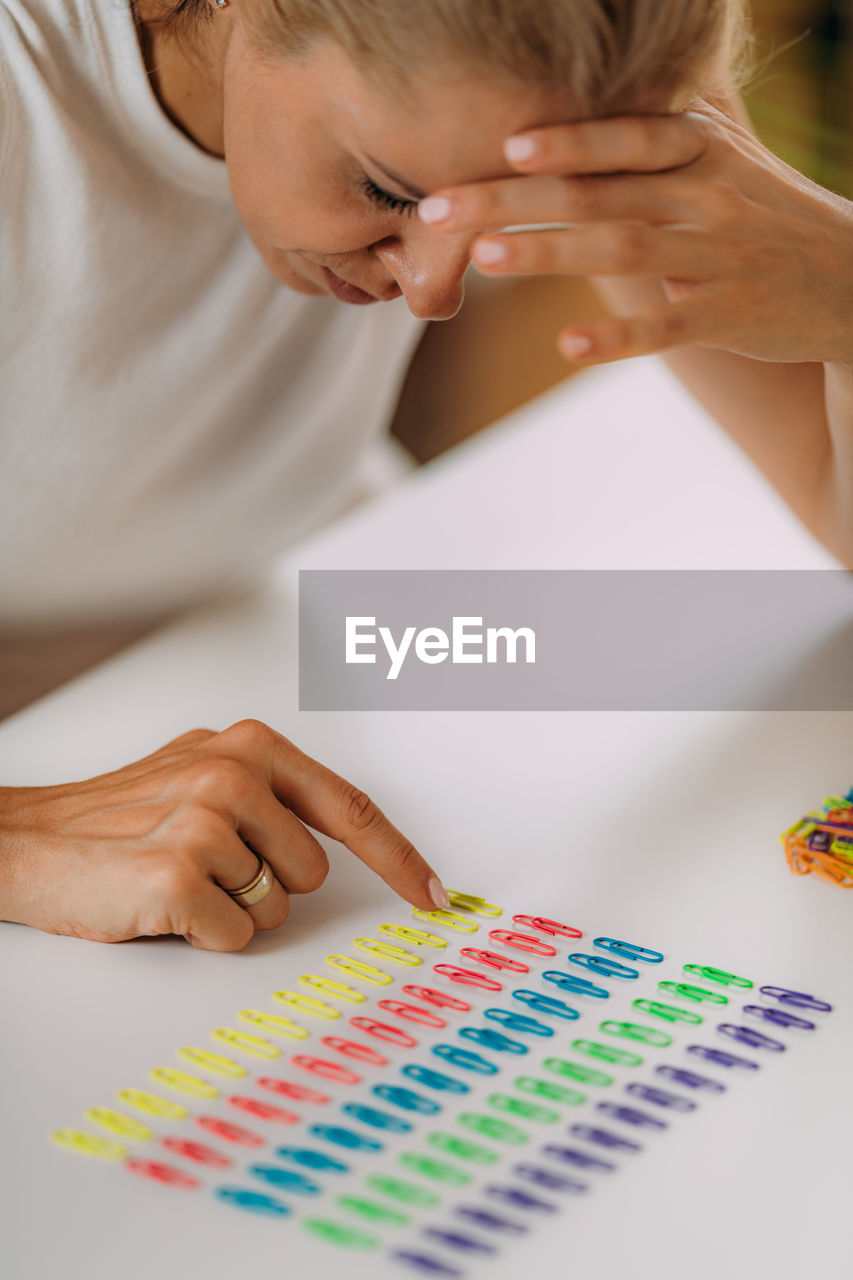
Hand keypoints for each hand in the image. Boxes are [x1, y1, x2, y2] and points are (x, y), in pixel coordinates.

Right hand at [0, 719, 446, 949]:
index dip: (400, 859)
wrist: (28, 840)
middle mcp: (233, 774)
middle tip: (209, 866)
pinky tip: (162, 904)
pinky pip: (235, 936)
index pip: (351, 808)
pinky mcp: (178, 875)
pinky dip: (203, 935)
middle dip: (269, 883)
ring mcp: (205, 822)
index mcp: (250, 746)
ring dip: (234, 909)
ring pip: (277, 907)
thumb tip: (347, 830)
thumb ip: (272, 790)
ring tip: (182, 879)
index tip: (434, 894)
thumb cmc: (118, 815)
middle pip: (314, 872)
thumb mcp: (200, 771)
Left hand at [418, 101, 852, 365]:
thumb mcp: (725, 157)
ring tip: (483, 258)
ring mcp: (717, 256)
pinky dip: (617, 338)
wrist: (847, 280)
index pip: (625, 137)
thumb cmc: (763, 215)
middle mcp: (705, 195)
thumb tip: (603, 87)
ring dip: (548, 254)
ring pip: (622, 250)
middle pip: (598, 193)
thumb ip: (663, 129)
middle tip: (438, 209)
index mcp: (700, 151)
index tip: (503, 144)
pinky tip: (565, 346)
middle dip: (512, 199)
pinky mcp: (727, 316)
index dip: (567, 140)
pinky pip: (666, 325)